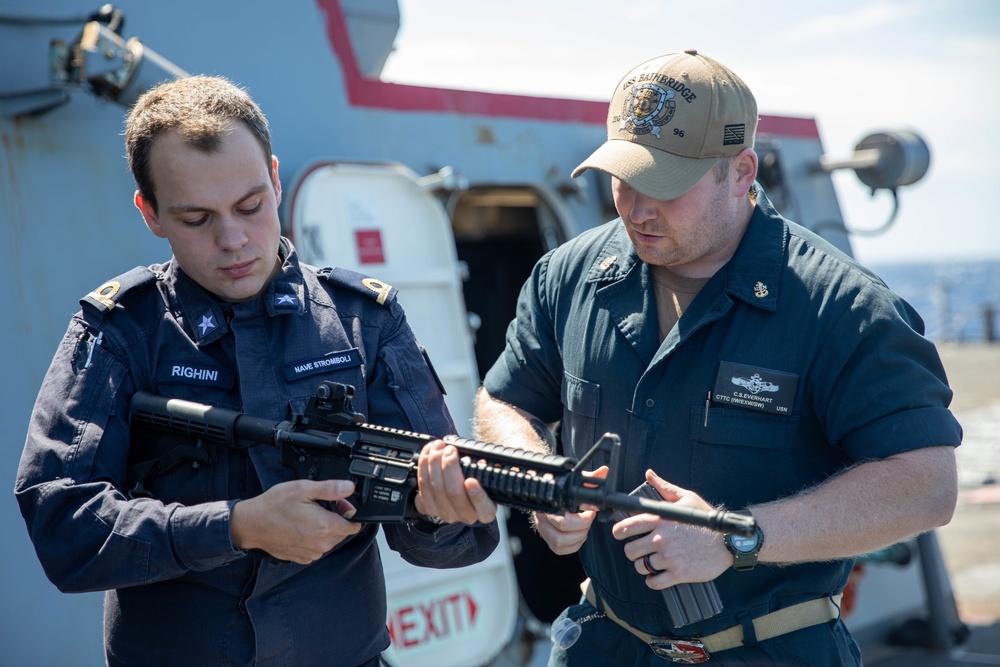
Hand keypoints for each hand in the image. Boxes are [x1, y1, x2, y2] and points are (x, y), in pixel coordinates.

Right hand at [230, 479, 361, 563]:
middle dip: (336, 519)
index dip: (348, 511)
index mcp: (324, 526)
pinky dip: (313, 538)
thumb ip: (330, 489)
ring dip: (324, 529)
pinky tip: (300, 528)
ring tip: (307, 517)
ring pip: (330, 540)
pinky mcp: (303, 558)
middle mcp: (321, 544)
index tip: (337, 503)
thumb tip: (349, 488)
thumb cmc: (274, 506)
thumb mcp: (303, 489)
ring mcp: (312, 553)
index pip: (354, 525)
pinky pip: (317, 547)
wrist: (251, 524)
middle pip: (343, 532)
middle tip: (318, 507)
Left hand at [414, 439, 496, 524]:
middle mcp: (465, 515)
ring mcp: (445, 513)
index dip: (476, 494)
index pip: (482, 507)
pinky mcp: (428, 508)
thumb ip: (483, 470)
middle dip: (449, 466)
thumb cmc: (475, 482)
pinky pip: (422, 487)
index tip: (471, 481)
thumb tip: (478, 461)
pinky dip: (423, 467)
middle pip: (453, 492)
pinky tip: (427, 455)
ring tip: (437, 447)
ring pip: (435, 488)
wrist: (457, 494)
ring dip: (433, 462)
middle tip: (450, 450)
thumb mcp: (486, 477)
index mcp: (485, 511)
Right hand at [531, 465, 608, 554]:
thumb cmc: (563, 491)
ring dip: (578, 536)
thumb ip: (589, 478)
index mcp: (550, 501)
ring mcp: (544, 529)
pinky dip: (573, 545)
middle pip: (562, 526)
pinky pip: (559, 549)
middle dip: (582, 524)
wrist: (548, 497)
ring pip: (559, 541)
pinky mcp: (547, 540)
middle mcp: (543, 516)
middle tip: (589, 517)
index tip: (593, 510)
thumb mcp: (575, 482)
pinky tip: (578, 536)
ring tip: (584, 527)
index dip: (582, 513)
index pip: (564, 510)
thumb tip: (603, 472)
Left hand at [612, 469, 731, 587]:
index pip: (627, 526)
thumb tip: (649, 474)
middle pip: (630, 550)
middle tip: (640, 550)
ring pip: (640, 567)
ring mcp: (669, 557)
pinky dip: (653, 580)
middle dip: (633, 551)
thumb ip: (664, 487)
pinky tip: (658, 575)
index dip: (619, 532)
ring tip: (650, 562)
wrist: (728, 542)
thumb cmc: (706, 520)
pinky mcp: (678, 574)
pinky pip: (654, 582)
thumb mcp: (686, 498)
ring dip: (643, 566)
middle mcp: (661, 539)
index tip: (620, 534)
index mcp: (659, 520)